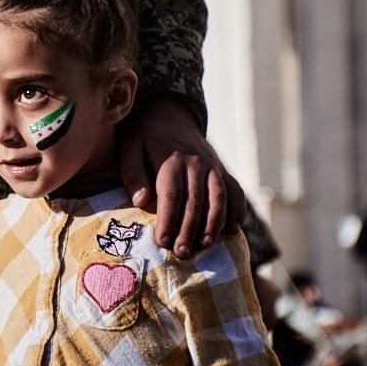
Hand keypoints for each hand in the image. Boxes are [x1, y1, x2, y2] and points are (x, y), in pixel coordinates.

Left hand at [118, 96, 244, 257]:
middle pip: (196, 201)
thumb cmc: (144, 135)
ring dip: (213, 224)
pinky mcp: (221, 169)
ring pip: (218, 197)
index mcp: (171, 159)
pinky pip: (234, 190)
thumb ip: (132, 172)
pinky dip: (237, 209)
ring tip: (204, 245)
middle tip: (182, 253)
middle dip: (189, 230)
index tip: (161, 241)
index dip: (168, 220)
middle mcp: (196, 163)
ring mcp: (212, 166)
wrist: (169, 112)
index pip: (171, 195)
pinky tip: (233, 230)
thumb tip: (141, 202)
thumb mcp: (129, 147)